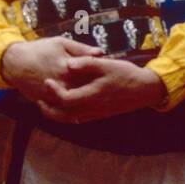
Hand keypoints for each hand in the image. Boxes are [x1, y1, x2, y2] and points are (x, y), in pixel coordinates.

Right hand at [0, 37, 103, 103]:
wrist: (14, 63)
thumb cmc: (39, 50)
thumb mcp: (60, 43)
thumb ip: (81, 49)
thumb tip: (101, 53)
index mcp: (67, 67)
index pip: (92, 74)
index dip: (103, 74)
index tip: (110, 73)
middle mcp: (61, 83)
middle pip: (86, 91)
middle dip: (96, 90)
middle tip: (105, 87)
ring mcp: (53, 95)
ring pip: (76, 103)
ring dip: (87, 102)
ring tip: (95, 97)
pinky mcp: (47, 101)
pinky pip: (63, 110)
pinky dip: (74, 108)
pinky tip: (82, 104)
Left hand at [37, 57, 167, 123]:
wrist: (146, 89)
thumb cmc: (126, 74)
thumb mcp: (107, 64)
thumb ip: (87, 63)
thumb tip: (67, 64)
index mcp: (94, 94)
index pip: (67, 99)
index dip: (54, 92)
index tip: (47, 81)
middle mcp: (94, 108)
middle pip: (66, 116)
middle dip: (49, 109)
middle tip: (39, 100)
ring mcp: (98, 113)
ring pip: (72, 120)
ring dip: (57, 115)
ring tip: (46, 105)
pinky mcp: (101, 114)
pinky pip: (80, 119)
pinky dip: (68, 116)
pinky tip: (63, 107)